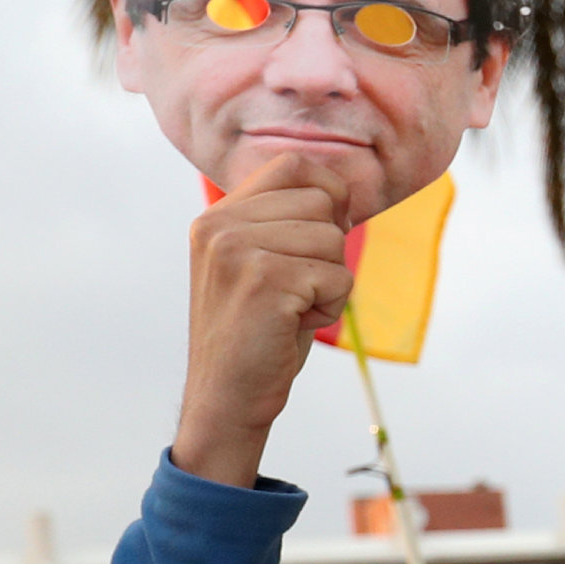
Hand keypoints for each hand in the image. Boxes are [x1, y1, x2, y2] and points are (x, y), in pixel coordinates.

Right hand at [174, 155, 353, 487]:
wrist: (227, 398)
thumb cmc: (259, 333)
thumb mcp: (264, 263)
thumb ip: (288, 222)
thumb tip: (347, 191)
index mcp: (217, 216)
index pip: (294, 165)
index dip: (328, 195)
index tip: (320, 240)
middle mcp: (219, 225)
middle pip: (322, 202)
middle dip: (330, 250)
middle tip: (296, 290)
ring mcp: (236, 250)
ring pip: (334, 240)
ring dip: (331, 281)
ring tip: (293, 309)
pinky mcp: (263, 280)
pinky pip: (339, 275)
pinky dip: (332, 306)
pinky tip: (296, 325)